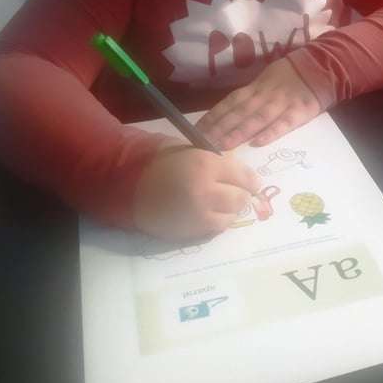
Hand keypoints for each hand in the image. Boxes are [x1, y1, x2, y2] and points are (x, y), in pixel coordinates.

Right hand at [133, 145, 260, 241]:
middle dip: (242, 195)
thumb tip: (239, 172)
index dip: (251, 180)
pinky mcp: (192, 231)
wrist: (130, 188)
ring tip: (224, 203)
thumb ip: (215, 160)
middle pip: (240, 197)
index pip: (243, 175)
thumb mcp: (189, 151)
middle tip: (239, 193)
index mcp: (205, 164)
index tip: (253, 182)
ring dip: (232, 209)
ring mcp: (199, 214)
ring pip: (232, 215)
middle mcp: (206, 190)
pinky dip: (219, 220)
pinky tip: (211, 213)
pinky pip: (217, 228)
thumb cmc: (159, 164)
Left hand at [196, 58, 320, 149]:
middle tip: (202, 143)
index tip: (197, 130)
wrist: (322, 66)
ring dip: (239, 132)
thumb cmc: (291, 74)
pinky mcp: (300, 111)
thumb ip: (250, 95)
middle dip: (220, 129)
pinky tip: (258, 142)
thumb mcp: (266, 79)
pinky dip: (271, 132)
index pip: (229, 103)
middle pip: (239, 113)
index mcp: (255, 87)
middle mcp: (264, 95)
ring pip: (257, 119)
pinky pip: (284, 123)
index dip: (213, 116)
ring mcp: (281, 104)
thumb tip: (227, 112)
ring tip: (223, 146)